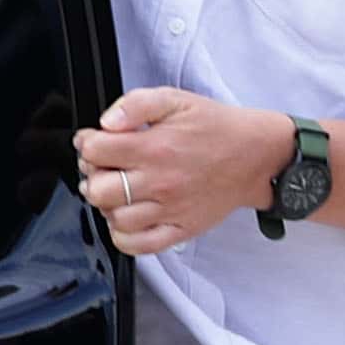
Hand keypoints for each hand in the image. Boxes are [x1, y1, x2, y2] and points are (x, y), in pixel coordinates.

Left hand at [72, 89, 293, 256]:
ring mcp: (170, 210)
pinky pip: (140, 245)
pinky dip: (124, 236)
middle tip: (103, 168)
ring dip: (107, 205)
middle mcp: (160, 182)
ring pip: (115, 219)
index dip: (87, 144)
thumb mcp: (176, 99)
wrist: (257, 155)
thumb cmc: (216, 128)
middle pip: (99, 190)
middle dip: (92, 176)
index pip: (95, 152)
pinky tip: (126, 218)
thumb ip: (136, 104)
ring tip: (117, 191)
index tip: (94, 142)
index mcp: (154, 148)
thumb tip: (107, 121)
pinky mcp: (182, 229)